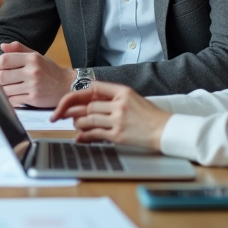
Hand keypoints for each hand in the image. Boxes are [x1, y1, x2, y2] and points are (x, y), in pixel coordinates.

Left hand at [0, 42, 75, 107]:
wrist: (68, 86)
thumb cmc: (50, 71)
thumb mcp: (37, 56)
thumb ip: (19, 49)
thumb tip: (2, 46)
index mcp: (32, 58)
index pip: (5, 60)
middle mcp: (32, 71)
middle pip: (1, 76)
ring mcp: (33, 86)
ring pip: (5, 90)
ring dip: (0, 90)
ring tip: (3, 87)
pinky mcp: (34, 99)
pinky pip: (13, 100)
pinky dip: (9, 99)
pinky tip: (12, 95)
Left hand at [52, 81, 171, 150]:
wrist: (166, 130)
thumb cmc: (150, 115)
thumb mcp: (133, 99)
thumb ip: (113, 99)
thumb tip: (90, 104)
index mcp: (123, 91)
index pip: (93, 88)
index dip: (77, 95)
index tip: (67, 102)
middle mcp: (120, 104)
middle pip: (88, 106)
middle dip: (72, 112)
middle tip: (61, 116)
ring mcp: (119, 120)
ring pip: (88, 120)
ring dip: (78, 124)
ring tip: (75, 126)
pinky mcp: (119, 135)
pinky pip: (95, 134)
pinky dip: (84, 136)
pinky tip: (80, 138)